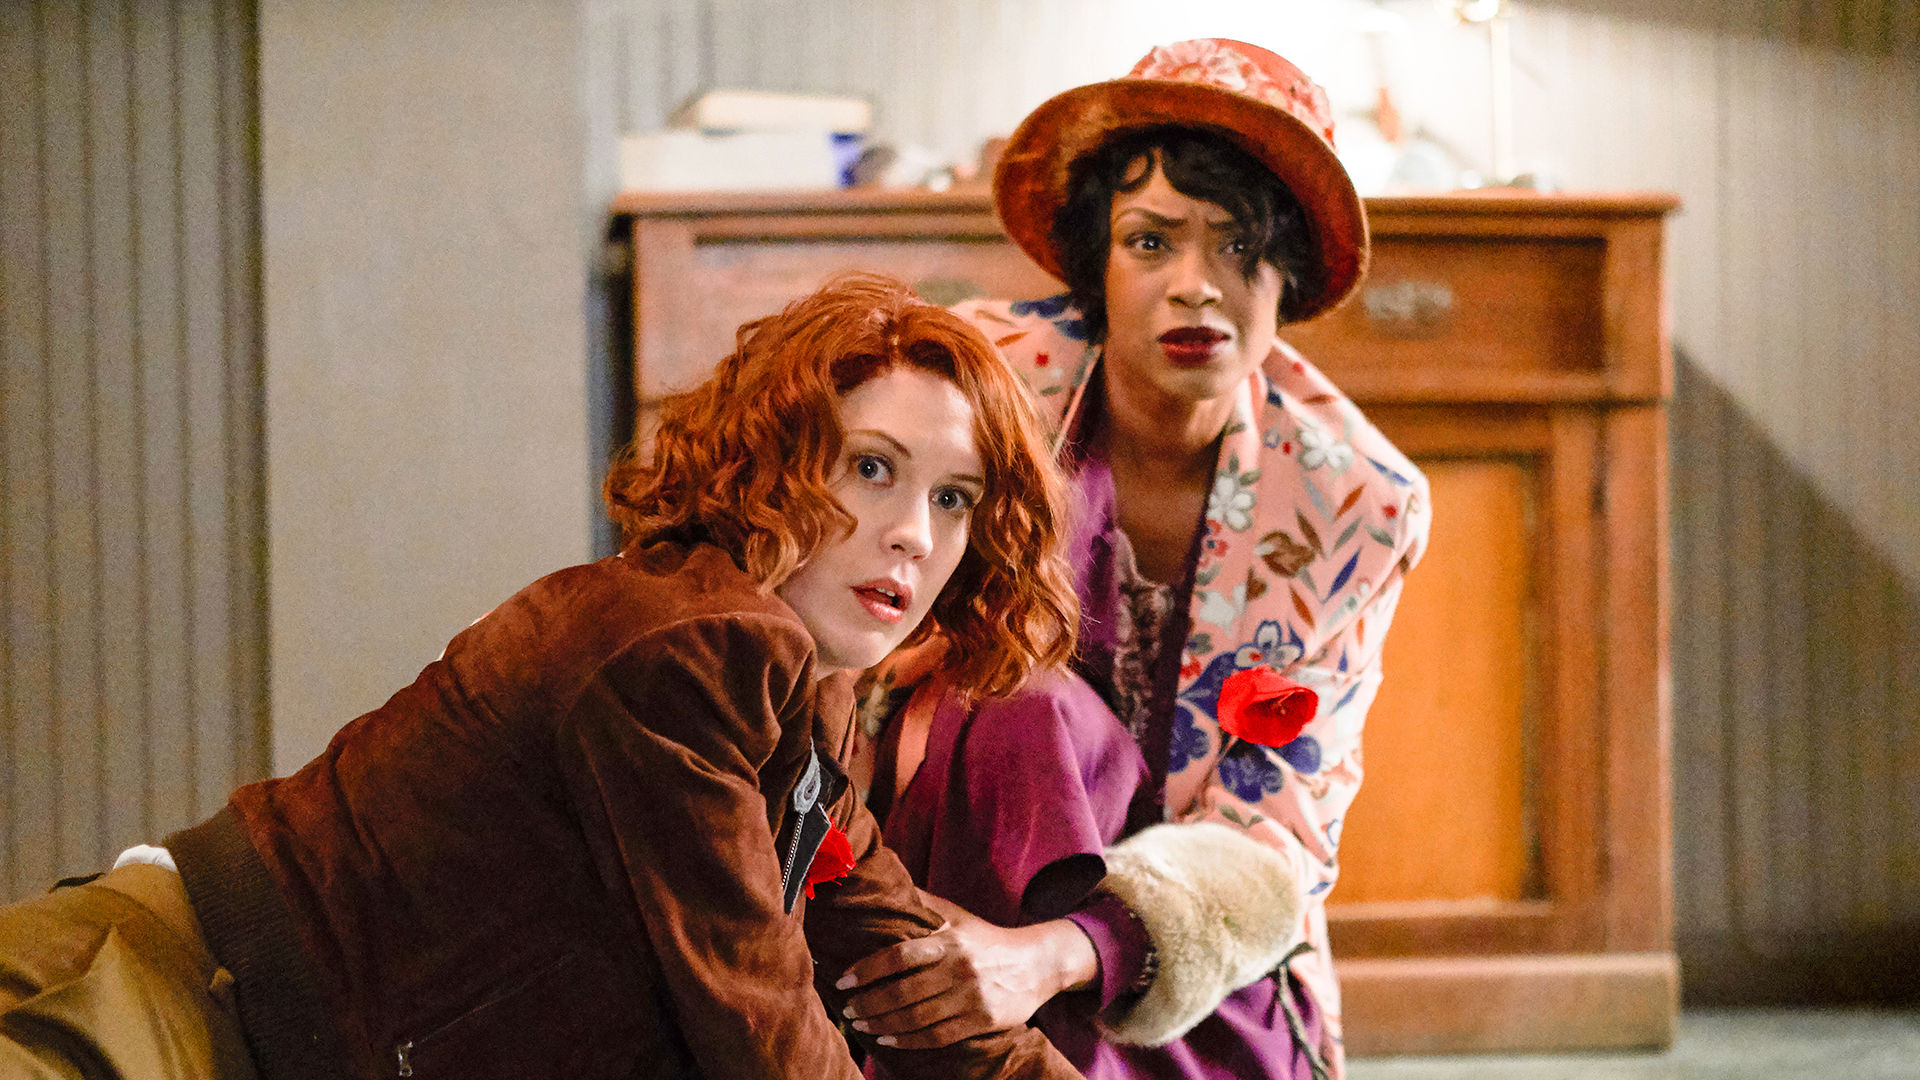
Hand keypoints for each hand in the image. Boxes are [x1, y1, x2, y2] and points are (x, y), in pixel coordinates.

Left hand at [834, 894, 1097, 1048]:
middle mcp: (959, 968)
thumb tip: (886, 882)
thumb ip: (922, 905)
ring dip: (882, 1024)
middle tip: (847, 1008)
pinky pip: (938, 1036)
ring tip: (860, 1024)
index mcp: (949, 940)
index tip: (843, 980)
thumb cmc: (986, 939)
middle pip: (903, 991)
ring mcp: (971, 997)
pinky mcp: (982, 1021)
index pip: (899, 955)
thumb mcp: (957, 916)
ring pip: (917, 1018)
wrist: (1038, 963)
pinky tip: (888, 1039)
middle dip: (869, 1003)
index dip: (867, 970)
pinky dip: (909, 1040)